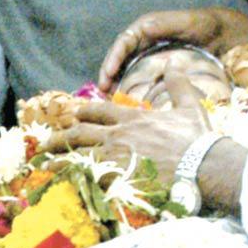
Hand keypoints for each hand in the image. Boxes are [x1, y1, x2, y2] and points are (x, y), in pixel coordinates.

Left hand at [46, 67, 210, 182]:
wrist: (202, 166)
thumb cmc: (196, 139)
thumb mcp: (189, 106)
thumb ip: (178, 84)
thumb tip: (173, 65)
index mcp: (132, 119)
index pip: (99, 111)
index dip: (84, 112)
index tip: (73, 114)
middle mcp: (118, 136)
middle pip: (80, 132)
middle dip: (60, 136)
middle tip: (45, 142)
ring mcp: (115, 158)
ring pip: (77, 155)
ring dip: (59, 158)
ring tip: (44, 162)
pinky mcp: (117, 180)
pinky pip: (87, 179)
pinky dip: (72, 179)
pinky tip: (60, 183)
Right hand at [98, 7, 247, 92]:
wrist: (224, 35)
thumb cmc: (205, 26)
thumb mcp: (186, 22)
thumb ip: (165, 25)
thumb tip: (142, 30)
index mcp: (147, 28)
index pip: (123, 42)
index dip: (113, 58)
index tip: (108, 74)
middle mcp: (144, 41)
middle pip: (120, 58)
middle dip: (109, 74)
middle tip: (102, 91)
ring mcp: (150, 55)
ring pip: (126, 69)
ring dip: (117, 83)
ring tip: (109, 99)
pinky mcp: (157, 68)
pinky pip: (139, 77)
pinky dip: (131, 87)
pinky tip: (127, 101)